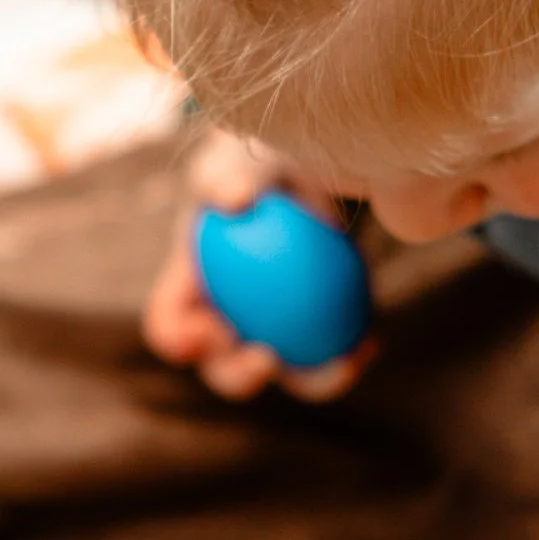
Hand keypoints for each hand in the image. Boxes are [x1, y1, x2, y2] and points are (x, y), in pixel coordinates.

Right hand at [143, 125, 372, 403]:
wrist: (310, 173)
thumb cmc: (261, 165)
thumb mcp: (239, 159)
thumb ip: (230, 173)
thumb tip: (234, 201)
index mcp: (188, 290)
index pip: (168, 324)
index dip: (178, 340)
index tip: (211, 330)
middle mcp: (223, 322)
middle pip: (221, 367)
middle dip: (238, 377)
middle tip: (268, 358)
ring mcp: (270, 333)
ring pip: (285, 374)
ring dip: (312, 381)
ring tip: (342, 365)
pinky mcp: (314, 333)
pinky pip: (328, 354)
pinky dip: (348, 352)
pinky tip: (370, 342)